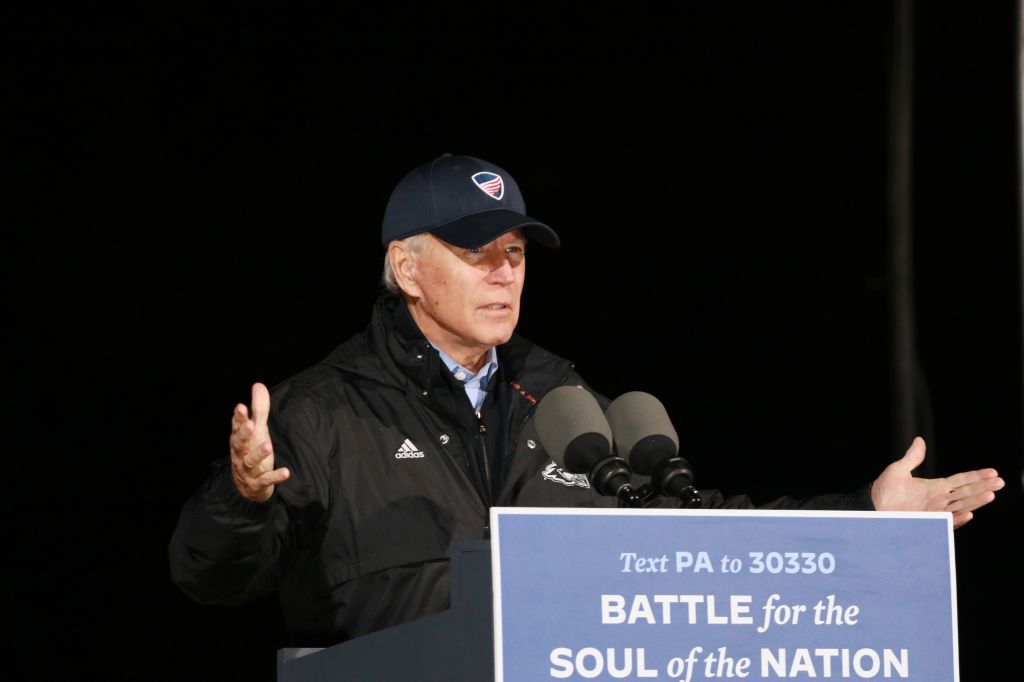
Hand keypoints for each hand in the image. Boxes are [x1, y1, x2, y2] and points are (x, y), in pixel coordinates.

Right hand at [229, 382, 289, 501]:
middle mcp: (241, 454)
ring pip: (251, 462)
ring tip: (268, 445)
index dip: (238, 418)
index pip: (237, 427)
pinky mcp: (258, 483)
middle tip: (251, 424)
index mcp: (239, 440)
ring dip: (258, 454)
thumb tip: (258, 385)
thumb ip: (258, 409)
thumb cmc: (251, 451)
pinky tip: (286, 472)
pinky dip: (275, 477)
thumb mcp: (256, 430)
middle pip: (239, 444)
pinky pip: (266, 480)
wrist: (247, 487)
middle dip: (244, 434)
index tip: (240, 406)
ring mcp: (248, 470)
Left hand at [870, 436, 1003, 528]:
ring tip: (990, 494)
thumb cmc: (883, 490)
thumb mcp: (897, 470)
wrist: (872, 508)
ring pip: (962, 506)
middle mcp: (938, 500)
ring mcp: (935, 512)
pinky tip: (969, 513)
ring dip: (977, 501)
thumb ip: (912, 458)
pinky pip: (948, 521)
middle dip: (984, 487)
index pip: (960, 480)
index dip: (976, 476)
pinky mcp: (930, 523)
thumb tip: (919, 440)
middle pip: (967, 493)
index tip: (992, 472)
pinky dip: (959, 518)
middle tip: (1000, 482)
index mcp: (934, 487)